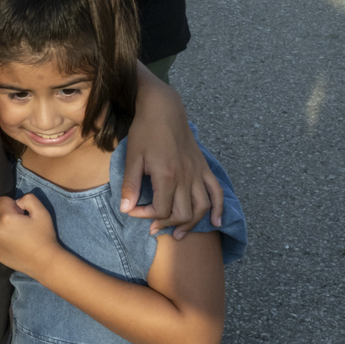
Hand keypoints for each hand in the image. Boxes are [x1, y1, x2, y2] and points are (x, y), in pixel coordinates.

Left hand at [0, 194, 62, 276]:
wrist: (44, 262)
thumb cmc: (44, 236)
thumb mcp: (42, 212)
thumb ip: (28, 199)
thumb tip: (17, 202)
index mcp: (6, 218)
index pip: (2, 200)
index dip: (15, 205)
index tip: (23, 215)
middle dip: (8, 215)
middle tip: (23, 226)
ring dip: (4, 227)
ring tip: (19, 236)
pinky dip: (3, 239)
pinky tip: (15, 245)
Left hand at [122, 76, 222, 238]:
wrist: (164, 110)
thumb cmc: (145, 132)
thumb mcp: (132, 158)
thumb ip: (130, 185)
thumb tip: (125, 209)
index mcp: (167, 176)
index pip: (161, 210)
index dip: (145, 215)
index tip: (132, 211)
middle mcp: (186, 177)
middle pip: (183, 213)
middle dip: (166, 224)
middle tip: (152, 228)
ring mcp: (198, 173)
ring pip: (202, 207)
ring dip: (191, 224)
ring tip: (178, 233)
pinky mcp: (204, 167)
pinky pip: (216, 192)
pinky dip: (219, 209)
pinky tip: (216, 222)